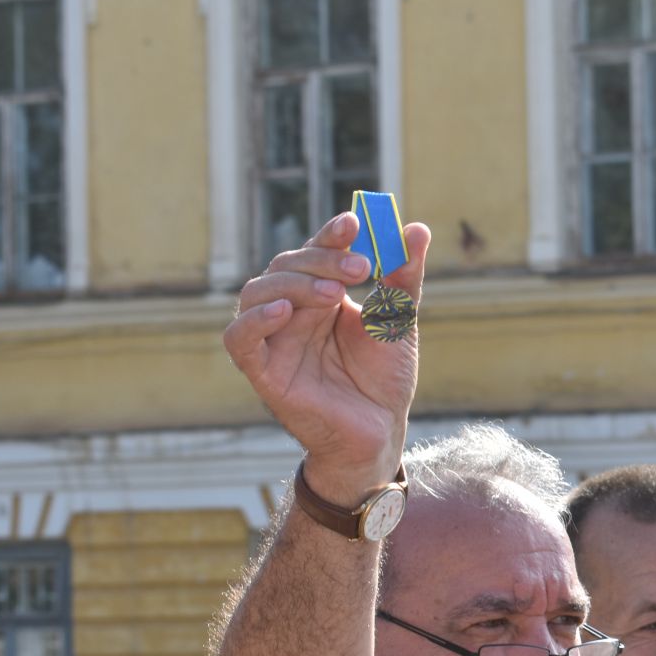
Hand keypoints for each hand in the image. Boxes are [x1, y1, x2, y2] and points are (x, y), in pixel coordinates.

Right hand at [223, 213, 431, 495]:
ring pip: (256, 293)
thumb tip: (416, 229)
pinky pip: (240, 340)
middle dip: (322, 259)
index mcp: (320, 294)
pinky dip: (255, 321)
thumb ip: (403, 278)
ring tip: (332, 293)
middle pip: (285, 266)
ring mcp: (275, 340)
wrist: (381, 432)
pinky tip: (285, 312)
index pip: (314, 252)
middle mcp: (292, 312)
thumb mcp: (399, 322)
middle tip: (360, 268)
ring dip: (293, 283)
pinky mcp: (263, 372)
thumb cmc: (384, 379)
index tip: (354, 223)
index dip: (329, 234)